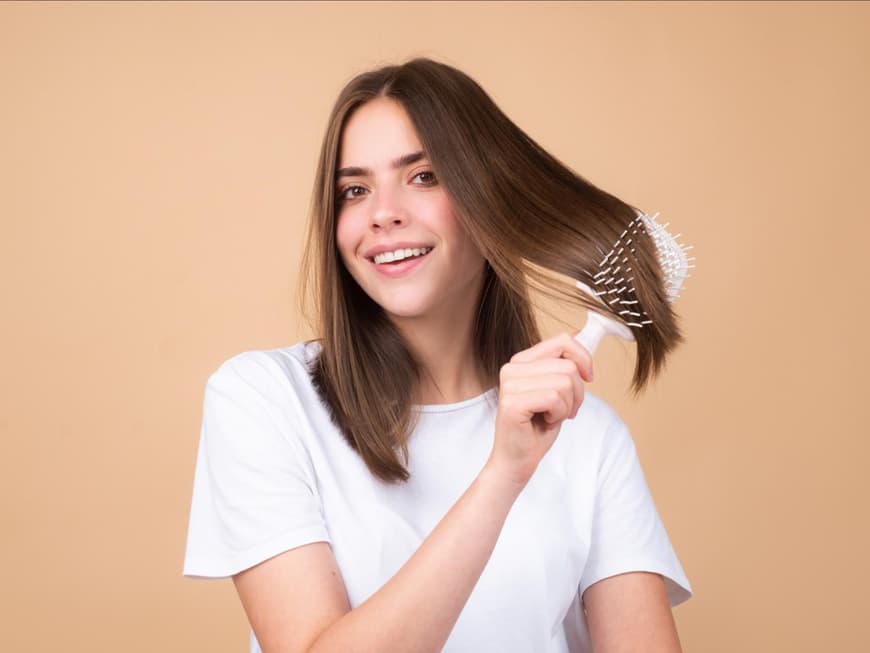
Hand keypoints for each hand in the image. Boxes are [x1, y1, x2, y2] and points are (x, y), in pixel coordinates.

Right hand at [488, 332, 593, 486]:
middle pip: (568, 366)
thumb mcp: (556, 389)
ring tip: (553, 417)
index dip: (583, 357)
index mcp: (522, 361)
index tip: (589, 377)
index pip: (562, 341)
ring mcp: (510, 384)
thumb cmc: (537, 427)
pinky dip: (559, 414)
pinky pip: (554, 398)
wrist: (517, 459)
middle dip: (577, 393)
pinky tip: (546, 422)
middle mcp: (512, 368)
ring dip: (567, 406)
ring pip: (564, 382)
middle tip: (565, 410)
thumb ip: (564, 364)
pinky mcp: (512, 402)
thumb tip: (581, 334)